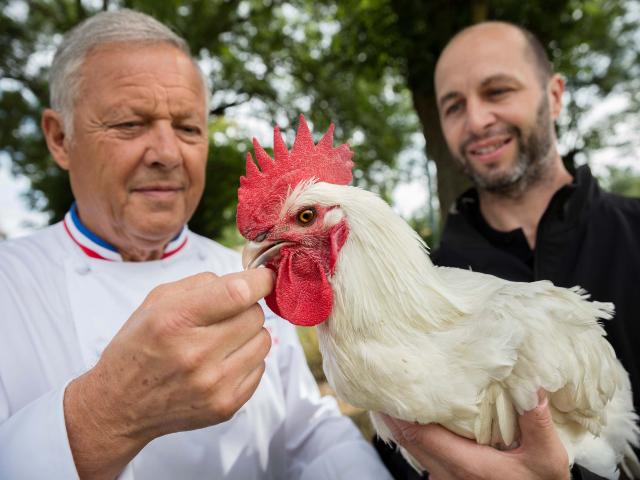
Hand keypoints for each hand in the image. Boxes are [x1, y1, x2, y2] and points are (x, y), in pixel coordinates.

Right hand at [63, 269, 273, 478]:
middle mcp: (196, 354)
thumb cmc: (140, 345)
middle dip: (246, 308)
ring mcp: (213, 384)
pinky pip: (260, 367)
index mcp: (175, 320)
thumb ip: (202, 283)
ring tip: (224, 339)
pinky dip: (247, 359)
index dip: (259, 280)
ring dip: (249, 334)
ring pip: (264, 341)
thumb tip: (246, 279)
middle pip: (255, 315)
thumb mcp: (157, 301)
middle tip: (225, 315)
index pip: (237, 293)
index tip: (265, 277)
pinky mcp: (225, 406)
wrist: (120, 405)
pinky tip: (222, 362)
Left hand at [382, 392, 569, 479]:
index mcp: (467, 465)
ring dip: (402, 425)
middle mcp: (449, 475)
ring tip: (396, 396)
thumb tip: (532, 385)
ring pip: (414, 450)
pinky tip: (417, 419)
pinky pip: (423, 456)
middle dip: (394, 414)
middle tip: (386, 384)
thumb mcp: (546, 457)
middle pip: (409, 442)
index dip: (401, 413)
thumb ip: (536, 423)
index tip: (391, 388)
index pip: (420, 435)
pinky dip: (415, 437)